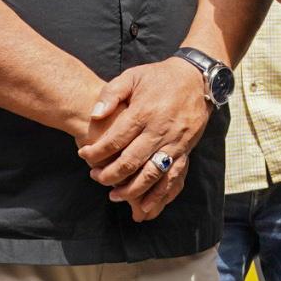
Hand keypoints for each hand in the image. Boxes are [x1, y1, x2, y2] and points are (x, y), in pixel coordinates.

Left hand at [77, 57, 212, 218]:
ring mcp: (174, 143)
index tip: (83, 155)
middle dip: (109, 175)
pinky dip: (158, 194)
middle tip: (95, 177)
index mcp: (143, 112)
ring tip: (114, 195)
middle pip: (130, 162)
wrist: (197, 78)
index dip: (96, 152)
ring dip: (131, 190)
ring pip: (151, 175)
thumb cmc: (160, 77)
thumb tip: (95, 115)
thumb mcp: (133, 76)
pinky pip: (173, 178)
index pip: (114, 140)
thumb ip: (111, 94)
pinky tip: (144, 205)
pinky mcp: (185, 151)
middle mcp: (159, 130)